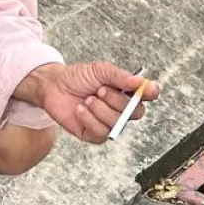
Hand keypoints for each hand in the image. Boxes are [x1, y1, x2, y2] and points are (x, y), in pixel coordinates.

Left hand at [25, 62, 160, 143]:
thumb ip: (119, 76)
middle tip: (99, 90)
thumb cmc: (78, 77)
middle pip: (135, 112)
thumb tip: (140, 82)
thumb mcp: (99, 70)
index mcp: (126, 91)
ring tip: (87, 99)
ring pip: (117, 123)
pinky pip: (101, 133)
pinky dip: (89, 119)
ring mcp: (108, 123)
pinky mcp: (93, 134)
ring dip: (100, 109)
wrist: (53, 86)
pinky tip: (80, 110)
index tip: (146, 90)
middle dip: (116, 100)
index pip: (147, 95)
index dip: (150, 93)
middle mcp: (121, 109)